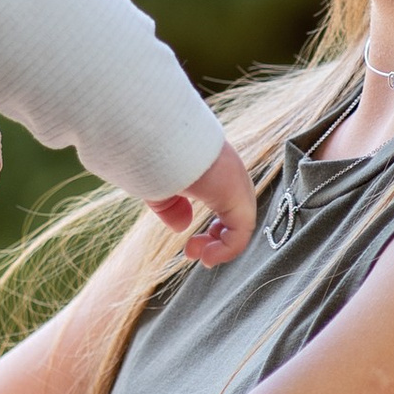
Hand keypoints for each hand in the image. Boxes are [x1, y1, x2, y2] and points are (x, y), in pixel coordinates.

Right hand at [145, 136, 255, 266]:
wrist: (157, 136)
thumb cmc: (153, 153)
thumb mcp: (158, 185)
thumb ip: (171, 206)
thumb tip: (183, 226)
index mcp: (214, 168)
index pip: (225, 202)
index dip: (214, 229)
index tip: (190, 243)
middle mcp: (230, 173)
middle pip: (235, 214)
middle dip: (216, 239)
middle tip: (192, 251)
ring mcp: (236, 182)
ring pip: (241, 225)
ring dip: (221, 248)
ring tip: (201, 257)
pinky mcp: (236, 194)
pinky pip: (241, 232)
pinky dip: (227, 250)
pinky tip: (207, 257)